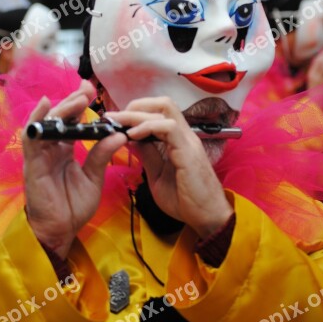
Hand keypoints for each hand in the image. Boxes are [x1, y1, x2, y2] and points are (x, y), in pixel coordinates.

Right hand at [22, 81, 126, 258]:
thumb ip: (102, 155)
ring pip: (48, 123)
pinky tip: (46, 105)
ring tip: (79, 99)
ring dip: (62, 108)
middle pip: (60, 118)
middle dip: (73, 101)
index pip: (73, 121)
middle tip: (88, 89)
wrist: (61, 231)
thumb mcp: (94, 177)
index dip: (80, 105)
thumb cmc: (74, 206)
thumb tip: (119, 133)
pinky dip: (37, 120)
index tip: (93, 90)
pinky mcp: (33, 163)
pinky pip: (32, 137)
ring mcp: (41, 154)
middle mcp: (52, 148)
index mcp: (65, 149)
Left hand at [108, 97, 232, 238]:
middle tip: (114, 117)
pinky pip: (168, 128)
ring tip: (118, 122)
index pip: (159, 111)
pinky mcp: (188, 151)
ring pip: (165, 110)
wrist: (207, 218)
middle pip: (162, 103)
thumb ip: (148, 155)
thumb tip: (130, 139)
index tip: (115, 119)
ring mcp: (188, 140)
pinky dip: (148, 126)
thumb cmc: (185, 200)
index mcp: (178, 139)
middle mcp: (184, 134)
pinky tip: (132, 135)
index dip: (136, 110)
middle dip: (136, 105)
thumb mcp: (158, 175)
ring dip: (137, 114)